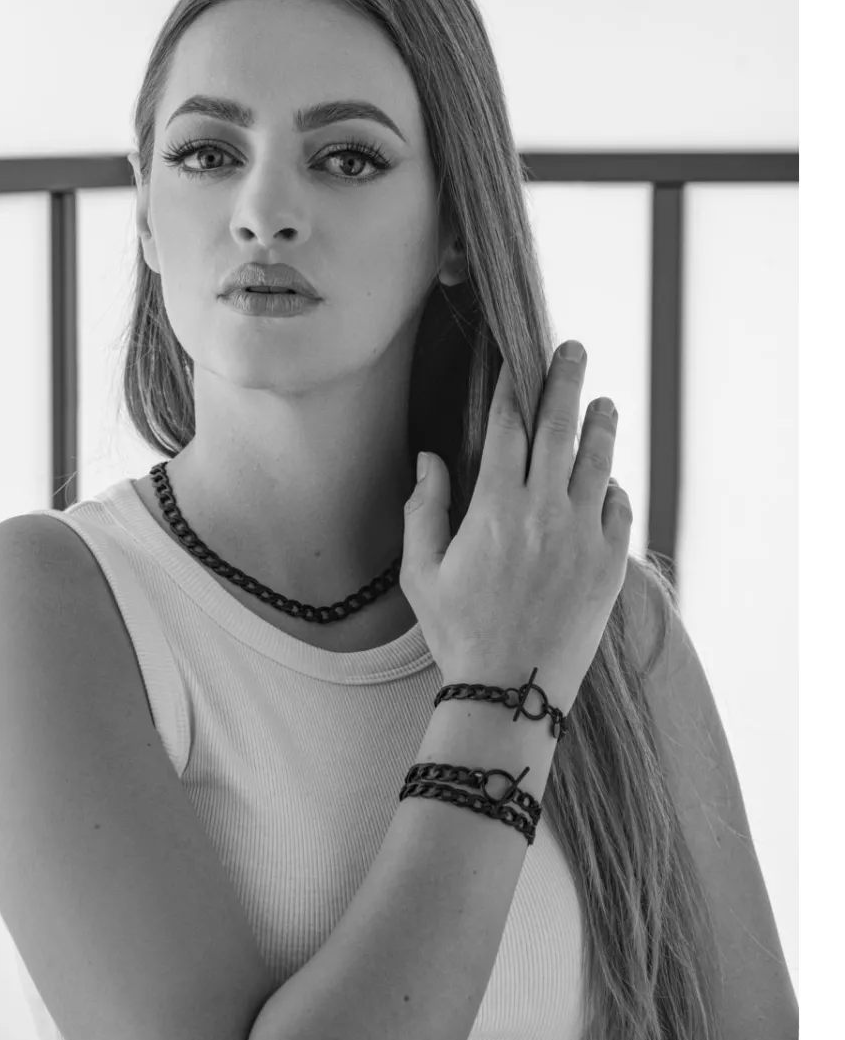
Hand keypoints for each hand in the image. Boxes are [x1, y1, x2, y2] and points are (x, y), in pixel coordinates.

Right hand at [399, 341, 631, 711]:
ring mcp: (583, 536)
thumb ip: (423, 509)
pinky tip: (605, 481)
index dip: (511, 387)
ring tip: (603, 402)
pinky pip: (618, 508)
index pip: (507, 427)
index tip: (515, 359)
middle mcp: (543, 512)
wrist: (511, 691)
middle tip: (573, 349)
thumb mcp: (421, 573)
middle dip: (565, 380)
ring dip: (600, 423)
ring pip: (597, 460)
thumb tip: (430, 458)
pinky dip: (611, 487)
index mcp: (494, 508)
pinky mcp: (610, 564)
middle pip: (559, 427)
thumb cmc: (458, 632)